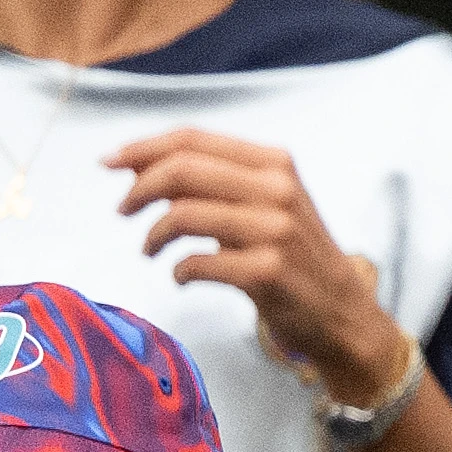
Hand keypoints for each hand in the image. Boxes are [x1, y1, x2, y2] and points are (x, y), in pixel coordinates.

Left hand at [106, 130, 410, 406]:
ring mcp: (274, 231)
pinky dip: (177, 270)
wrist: (342, 313)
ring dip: (152, 235)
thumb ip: (208, 181)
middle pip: (182, 170)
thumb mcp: (261, 205)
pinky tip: (181, 276)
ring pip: (182, 214)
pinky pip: (195, 263)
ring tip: (150, 250)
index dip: (143, 147)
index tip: (109, 162)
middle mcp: (278, 189)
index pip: (193, 139)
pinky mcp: (266, 272)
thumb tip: (137, 163)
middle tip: (123, 210)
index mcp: (274, 163)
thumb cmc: (293, 256)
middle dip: (138, 188)